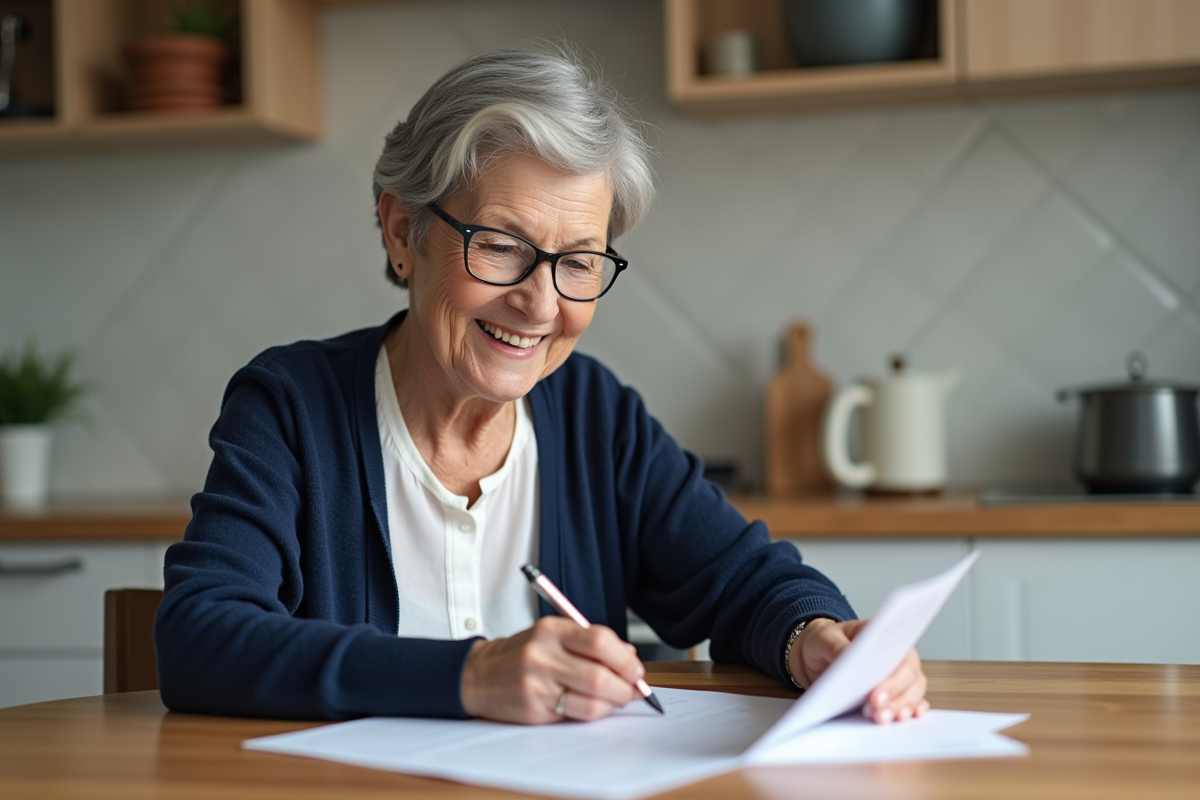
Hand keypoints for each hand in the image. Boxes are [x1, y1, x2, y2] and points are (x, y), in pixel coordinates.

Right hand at [460, 616, 644, 723]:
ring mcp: (537, 684)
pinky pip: (575, 716)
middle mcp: (543, 655)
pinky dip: (593, 712)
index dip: (625, 658)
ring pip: (592, 700)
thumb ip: (589, 643)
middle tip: (633, 689)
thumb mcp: (552, 635)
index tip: (635, 669)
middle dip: (626, 686)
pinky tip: (592, 706)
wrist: (477, 675)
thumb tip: (630, 657)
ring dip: (613, 703)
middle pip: (599, 674)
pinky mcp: (533, 710)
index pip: (599, 641)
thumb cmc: (522, 654)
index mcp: (551, 629)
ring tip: (615, 699)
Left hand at [789, 618, 928, 724]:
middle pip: (910, 679)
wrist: (813, 653)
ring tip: (881, 719)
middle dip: (896, 699)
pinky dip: (909, 712)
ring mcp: (897, 677)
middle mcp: (897, 657)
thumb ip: (838, 648)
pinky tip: (902, 720)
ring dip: (901, 709)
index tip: (876, 696)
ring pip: (913, 694)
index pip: (901, 657)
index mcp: (886, 638)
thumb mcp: (825, 639)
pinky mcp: (891, 694)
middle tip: (878, 712)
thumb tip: (854, 663)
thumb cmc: (824, 641)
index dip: (893, 679)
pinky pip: (909, 704)